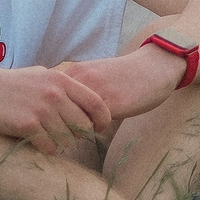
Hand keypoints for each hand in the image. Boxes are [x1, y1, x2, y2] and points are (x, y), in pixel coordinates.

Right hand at [0, 65, 113, 155]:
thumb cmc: (10, 84)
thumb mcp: (40, 76)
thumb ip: (63, 88)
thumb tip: (88, 104)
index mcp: (60, 80)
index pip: (97, 104)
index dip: (102, 121)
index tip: (97, 129)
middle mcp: (54, 94)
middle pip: (83, 126)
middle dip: (78, 135)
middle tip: (65, 134)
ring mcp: (41, 110)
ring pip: (68, 139)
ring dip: (60, 142)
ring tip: (47, 135)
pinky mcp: (27, 125)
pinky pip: (50, 147)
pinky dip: (45, 148)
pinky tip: (35, 140)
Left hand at [55, 44, 190, 121]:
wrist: (152, 67)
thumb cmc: (120, 76)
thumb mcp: (91, 77)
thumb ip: (73, 92)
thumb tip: (53, 114)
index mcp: (72, 73)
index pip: (46, 100)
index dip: (49, 116)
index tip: (55, 124)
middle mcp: (80, 79)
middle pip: (56, 112)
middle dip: (60, 126)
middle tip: (69, 132)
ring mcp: (96, 90)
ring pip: (73, 120)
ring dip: (77, 130)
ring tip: (86, 130)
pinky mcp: (113, 102)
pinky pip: (94, 124)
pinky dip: (95, 130)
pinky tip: (102, 127)